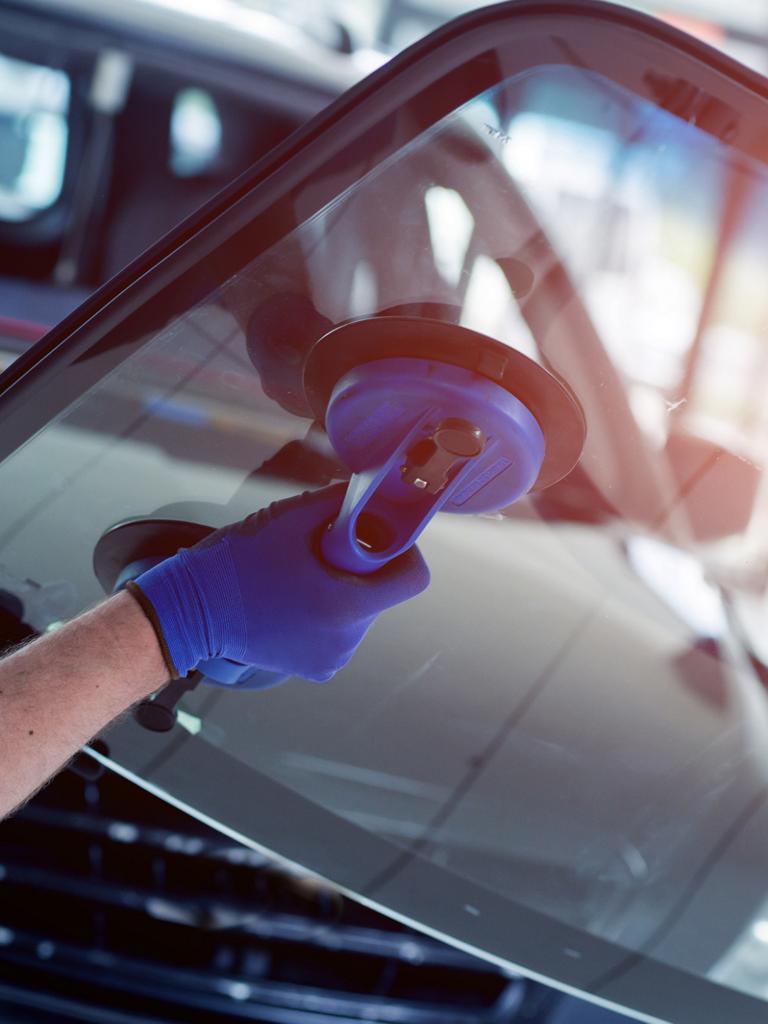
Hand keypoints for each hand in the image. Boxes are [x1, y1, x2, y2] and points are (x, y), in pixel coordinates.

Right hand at [131, 484, 429, 681]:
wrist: (190, 610)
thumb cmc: (238, 561)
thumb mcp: (292, 516)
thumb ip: (342, 500)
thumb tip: (372, 490)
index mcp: (345, 606)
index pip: (412, 579)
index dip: (404, 551)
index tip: (379, 536)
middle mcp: (345, 640)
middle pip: (382, 594)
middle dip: (363, 569)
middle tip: (323, 551)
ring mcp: (331, 658)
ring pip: (361, 612)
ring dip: (343, 590)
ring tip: (301, 577)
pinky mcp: (317, 668)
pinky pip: (340, 632)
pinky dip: (327, 613)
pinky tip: (294, 599)